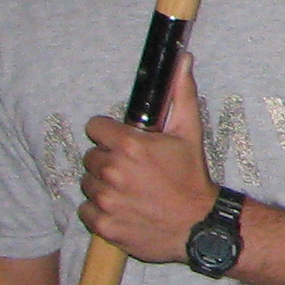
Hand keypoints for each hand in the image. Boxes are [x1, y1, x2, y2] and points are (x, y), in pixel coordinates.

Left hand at [82, 59, 219, 263]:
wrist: (198, 225)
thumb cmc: (192, 177)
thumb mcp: (190, 132)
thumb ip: (180, 93)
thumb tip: (182, 59)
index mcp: (130, 145)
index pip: (94, 127)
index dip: (108, 134)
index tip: (121, 142)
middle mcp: (113, 171)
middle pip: (90, 157)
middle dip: (107, 160)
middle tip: (130, 170)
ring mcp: (107, 200)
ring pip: (87, 183)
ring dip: (102, 186)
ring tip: (127, 190)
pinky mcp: (104, 225)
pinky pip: (86, 211)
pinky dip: (99, 211)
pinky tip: (121, 209)